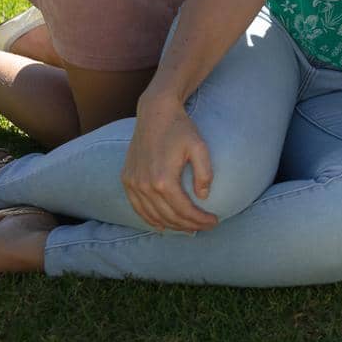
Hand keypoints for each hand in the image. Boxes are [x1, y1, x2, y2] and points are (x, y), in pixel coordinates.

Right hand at [122, 96, 217, 231]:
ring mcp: (133, 184)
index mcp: (163, 180)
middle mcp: (145, 185)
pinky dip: (150, 218)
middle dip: (190, 225)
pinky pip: (137, 207)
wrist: (155, 113)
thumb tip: (203, 196)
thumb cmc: (180, 128)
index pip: (184, 210)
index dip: (200, 219)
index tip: (214, 221)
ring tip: (189, 228)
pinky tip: (162, 224)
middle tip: (205, 227)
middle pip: (169, 216)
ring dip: (172, 225)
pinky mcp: (127, 179)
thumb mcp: (199, 147)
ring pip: (153, 215)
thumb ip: (204, 173)